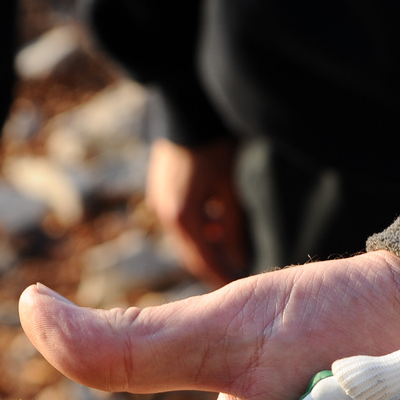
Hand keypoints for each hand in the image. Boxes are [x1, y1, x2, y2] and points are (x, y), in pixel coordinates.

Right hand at [146, 138, 249, 286]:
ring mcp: (159, 202)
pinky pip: (179, 221)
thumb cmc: (214, 147)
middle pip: (190, 253)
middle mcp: (165, 213)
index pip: (203, 260)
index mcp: (182, 217)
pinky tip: (215, 225)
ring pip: (184, 238)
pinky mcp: (160, 191)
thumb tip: (240, 259)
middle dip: (212, 266)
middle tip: (234, 278)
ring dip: (205, 247)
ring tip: (230, 251)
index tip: (237, 288)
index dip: (220, 276)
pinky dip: (197, 229)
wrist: (187, 111)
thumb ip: (233, 227)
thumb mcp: (229, 189)